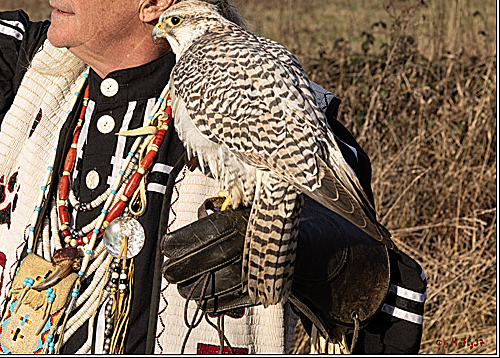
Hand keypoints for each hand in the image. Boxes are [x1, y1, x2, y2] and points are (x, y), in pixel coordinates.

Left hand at [162, 198, 390, 333]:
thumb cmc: (294, 223)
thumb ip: (236, 211)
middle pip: (221, 253)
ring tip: (182, 288)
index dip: (189, 238)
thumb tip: (202, 212)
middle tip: (167, 271)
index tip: (166, 245)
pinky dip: (225, 302)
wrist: (343, 251)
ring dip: (203, 285)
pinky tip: (208, 303)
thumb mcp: (264, 207)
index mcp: (263, 212)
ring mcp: (282, 263)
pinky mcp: (289, 287)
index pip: (218, 227)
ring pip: (233, 277)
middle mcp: (273, 236)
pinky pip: (250, 296)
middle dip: (190, 264)